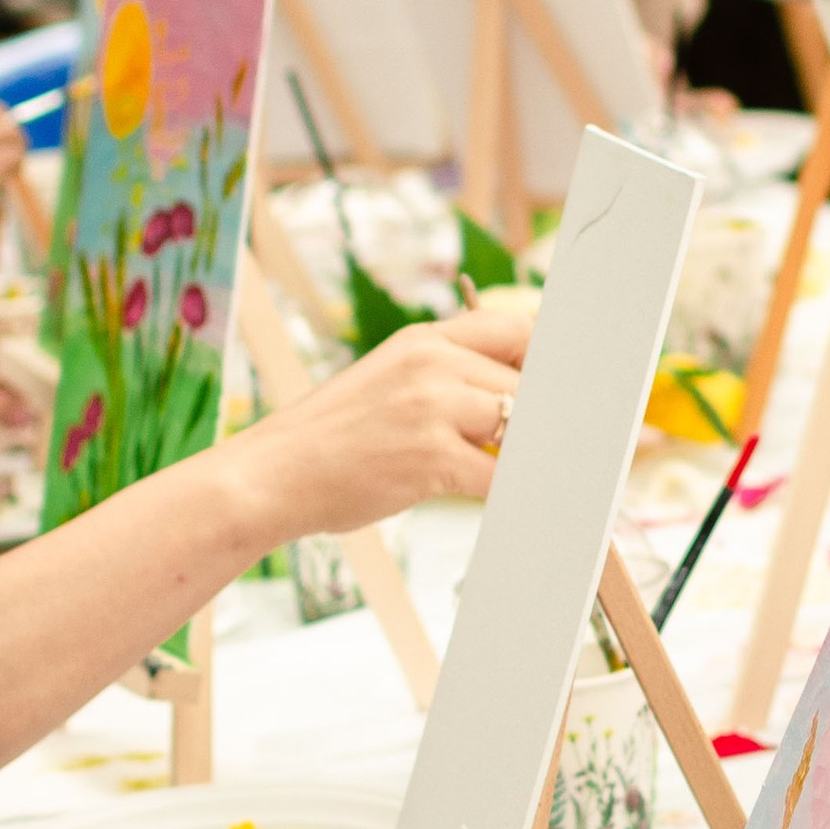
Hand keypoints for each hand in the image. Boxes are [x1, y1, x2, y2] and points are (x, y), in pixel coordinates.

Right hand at [224, 308, 529, 540]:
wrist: (269, 475)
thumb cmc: (331, 438)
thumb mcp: (388, 378)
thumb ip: (445, 377)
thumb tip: (515, 398)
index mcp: (423, 339)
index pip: (514, 328)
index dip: (544, 359)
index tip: (560, 387)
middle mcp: (432, 362)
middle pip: (525, 380)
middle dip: (540, 417)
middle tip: (557, 442)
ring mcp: (433, 407)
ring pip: (519, 424)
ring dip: (529, 453)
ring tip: (533, 471)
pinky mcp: (433, 456)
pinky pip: (499, 474)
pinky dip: (511, 491)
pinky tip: (510, 500)